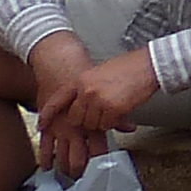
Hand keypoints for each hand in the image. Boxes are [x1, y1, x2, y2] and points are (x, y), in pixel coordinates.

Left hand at [34, 46, 157, 178]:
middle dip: (86, 120)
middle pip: (75, 118)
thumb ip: (85, 88)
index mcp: (81, 80)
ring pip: (91, 125)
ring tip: (113, 108)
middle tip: (99, 113)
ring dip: (101, 122)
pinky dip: (113, 122)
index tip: (42, 125)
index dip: (48, 114)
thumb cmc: (128, 67)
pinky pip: (106, 125)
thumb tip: (79, 104)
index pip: (58, 100)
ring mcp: (98, 100)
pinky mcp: (113, 109)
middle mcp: (86, 91)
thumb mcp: (99, 73)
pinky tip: (120, 110)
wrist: (149, 65)